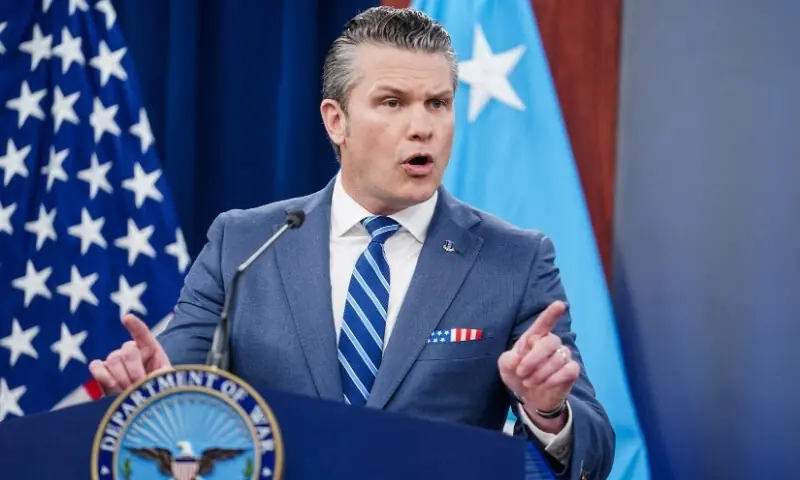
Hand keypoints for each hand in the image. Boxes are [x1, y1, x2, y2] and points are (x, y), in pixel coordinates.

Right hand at [88, 314, 171, 394]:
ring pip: (113, 360)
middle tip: (139, 386)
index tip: (127, 318)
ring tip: (129, 392)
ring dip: (121, 378)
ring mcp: (115, 361)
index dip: (135, 326)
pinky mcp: (102, 373)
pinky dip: (102, 375)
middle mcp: (131, 351)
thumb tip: (142, 382)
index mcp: (150, 349)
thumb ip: (155, 377)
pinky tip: (112, 385)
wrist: (146, 407)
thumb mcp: (164, 382)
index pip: (142, 333)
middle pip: (127, 351)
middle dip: (134, 371)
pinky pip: (96, 366)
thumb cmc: (159, 393)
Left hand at [498, 301, 579, 419]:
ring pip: (557, 359)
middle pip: (550, 342)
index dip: (551, 313)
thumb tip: (519, 356)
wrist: (529, 397)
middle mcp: (552, 343)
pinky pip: (569, 370)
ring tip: (528, 382)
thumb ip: (509, 358)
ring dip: (540, 373)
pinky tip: (544, 385)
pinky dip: (553, 379)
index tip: (559, 304)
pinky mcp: (572, 370)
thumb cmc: (518, 375)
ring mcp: (563, 356)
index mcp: (535, 337)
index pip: (544, 323)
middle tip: (521, 372)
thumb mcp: (506, 366)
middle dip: (533, 359)